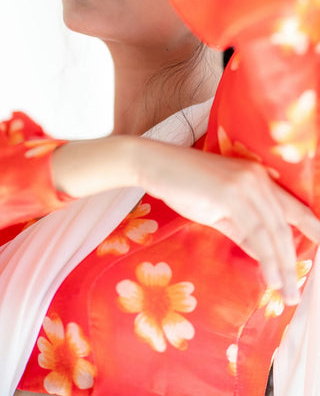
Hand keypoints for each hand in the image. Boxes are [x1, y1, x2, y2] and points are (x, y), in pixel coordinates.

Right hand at [136, 140, 319, 304]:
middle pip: (284, 225)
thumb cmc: (182, 183)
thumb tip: (263, 255)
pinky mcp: (230, 195)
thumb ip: (242, 229)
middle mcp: (257, 178)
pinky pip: (254, 234)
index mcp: (258, 176)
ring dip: (282, 266)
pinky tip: (271, 277)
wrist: (155, 164)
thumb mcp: (219, 209)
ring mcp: (245, 185)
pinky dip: (265, 259)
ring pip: (273, 232)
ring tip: (287, 293)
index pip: (292, 206)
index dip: (311, 228)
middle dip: (293, 260)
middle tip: (297, 291)